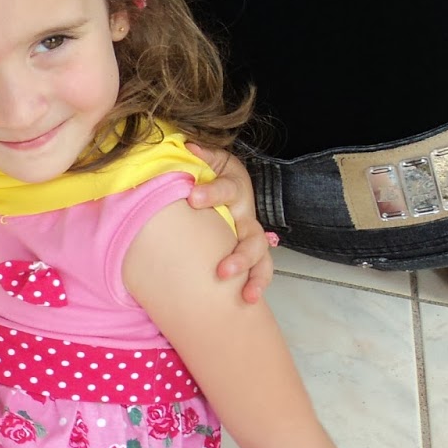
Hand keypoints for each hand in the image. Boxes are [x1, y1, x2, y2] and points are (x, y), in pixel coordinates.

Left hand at [187, 144, 274, 303]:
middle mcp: (246, 214)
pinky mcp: (250, 250)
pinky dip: (257, 284)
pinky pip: (260, 270)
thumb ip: (200, 154)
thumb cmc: (212, 170)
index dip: (212, 193)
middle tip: (222, 270)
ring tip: (245, 295)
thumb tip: (187, 146)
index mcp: (234, 187)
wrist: (229, 179)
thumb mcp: (209, 157)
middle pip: (250, 236)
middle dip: (239, 254)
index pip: (226, 189)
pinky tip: (247, 301)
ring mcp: (250, 234)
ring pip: (260, 258)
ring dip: (254, 276)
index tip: (192, 198)